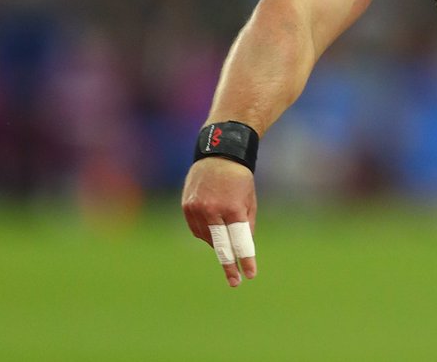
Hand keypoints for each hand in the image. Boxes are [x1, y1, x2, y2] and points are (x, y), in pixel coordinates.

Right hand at [182, 157, 257, 286]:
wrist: (217, 155)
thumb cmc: (239, 179)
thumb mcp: (250, 199)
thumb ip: (247, 224)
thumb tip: (243, 248)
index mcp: (233, 207)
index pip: (240, 240)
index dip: (245, 259)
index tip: (249, 274)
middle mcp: (213, 210)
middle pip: (221, 246)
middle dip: (229, 265)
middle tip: (235, 282)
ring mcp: (197, 209)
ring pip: (209, 238)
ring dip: (219, 241)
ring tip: (225, 227)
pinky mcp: (187, 208)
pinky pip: (197, 230)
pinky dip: (207, 232)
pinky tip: (213, 223)